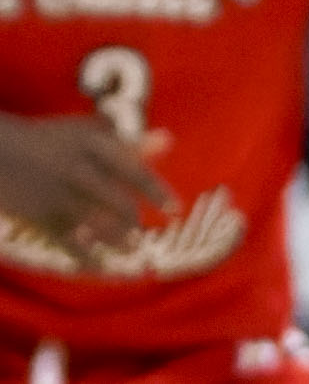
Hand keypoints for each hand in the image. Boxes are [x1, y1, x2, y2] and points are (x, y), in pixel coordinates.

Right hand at [0, 110, 174, 260]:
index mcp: (92, 143)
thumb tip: (169, 141)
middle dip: (134, 222)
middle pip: (115, 200)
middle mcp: (77, 168)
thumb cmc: (50, 141)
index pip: (131, 169)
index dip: (155, 191)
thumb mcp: (87, 134)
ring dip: (117, 240)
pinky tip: (100, 266)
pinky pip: (68, 242)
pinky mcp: (41, 217)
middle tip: (147, 236)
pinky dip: (86, 256)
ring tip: (134, 249)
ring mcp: (58, 194)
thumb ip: (127, 141)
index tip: (176, 209)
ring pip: (94, 224)